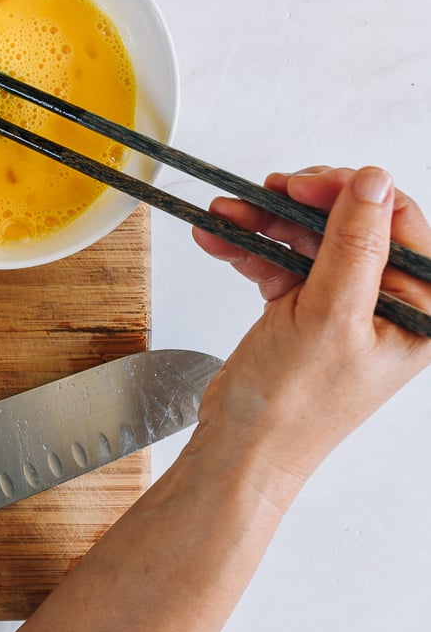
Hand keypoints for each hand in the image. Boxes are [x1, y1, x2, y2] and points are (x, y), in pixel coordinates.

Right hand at [190, 166, 430, 491]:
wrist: (243, 449)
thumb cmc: (293, 406)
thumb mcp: (329, 316)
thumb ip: (354, 245)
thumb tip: (373, 182)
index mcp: (417, 309)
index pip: (398, 223)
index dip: (350, 194)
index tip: (303, 184)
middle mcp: (387, 305)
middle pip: (349, 226)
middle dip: (298, 206)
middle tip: (263, 193)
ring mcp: (344, 308)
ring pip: (308, 240)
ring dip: (263, 223)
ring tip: (226, 214)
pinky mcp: (304, 312)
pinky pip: (280, 263)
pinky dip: (249, 249)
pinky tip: (219, 239)